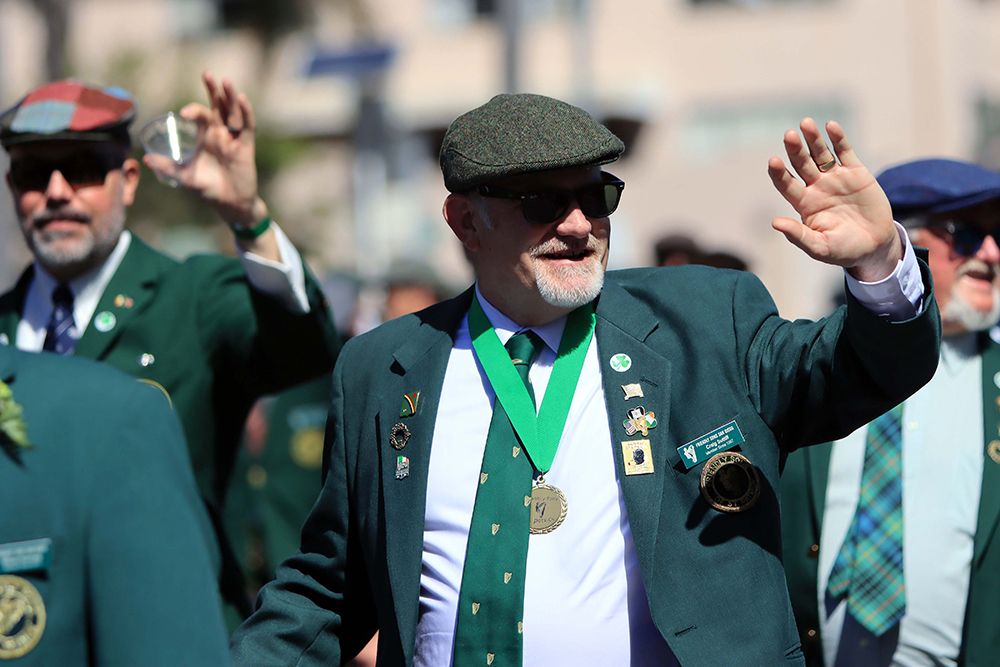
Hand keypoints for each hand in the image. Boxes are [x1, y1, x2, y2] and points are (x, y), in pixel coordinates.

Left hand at [143, 71, 266, 226]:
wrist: (228, 203)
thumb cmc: (207, 187)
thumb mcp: (184, 176)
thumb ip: (168, 167)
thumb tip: (146, 159)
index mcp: (206, 136)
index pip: (201, 114)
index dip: (193, 110)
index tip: (183, 113)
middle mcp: (221, 133)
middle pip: (219, 106)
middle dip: (214, 90)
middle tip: (206, 74)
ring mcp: (234, 138)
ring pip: (234, 112)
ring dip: (230, 96)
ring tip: (226, 81)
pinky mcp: (246, 146)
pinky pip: (248, 126)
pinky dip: (246, 112)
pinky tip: (242, 99)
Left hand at [769, 119, 900, 281]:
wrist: (874, 246)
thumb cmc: (843, 250)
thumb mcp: (819, 247)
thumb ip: (798, 235)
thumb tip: (775, 223)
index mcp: (804, 204)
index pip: (786, 184)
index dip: (779, 173)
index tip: (773, 162)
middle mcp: (816, 187)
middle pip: (801, 164)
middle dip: (795, 150)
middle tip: (788, 135)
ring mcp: (835, 178)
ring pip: (821, 154)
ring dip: (813, 139)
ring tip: (806, 124)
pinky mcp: (856, 172)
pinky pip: (845, 152)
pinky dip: (838, 139)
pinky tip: (831, 126)